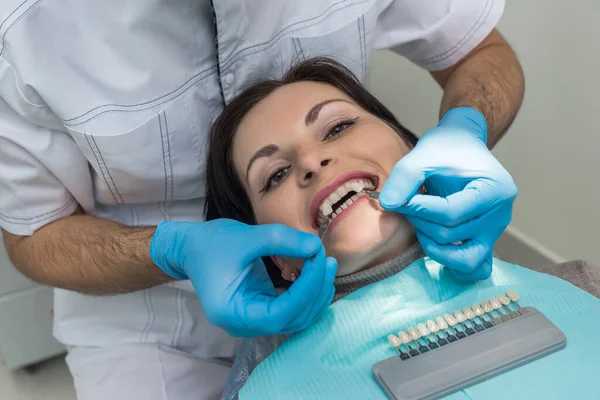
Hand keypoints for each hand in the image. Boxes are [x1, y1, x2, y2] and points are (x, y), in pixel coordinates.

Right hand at [150, 219, 336, 336]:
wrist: (191, 248)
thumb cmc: (211, 244)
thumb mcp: (245, 237)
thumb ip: (280, 240)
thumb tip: (315, 246)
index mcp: (233, 313)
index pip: (280, 314)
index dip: (306, 290)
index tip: (319, 261)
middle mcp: (244, 324)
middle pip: (292, 319)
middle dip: (315, 291)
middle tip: (326, 259)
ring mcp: (253, 319)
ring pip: (296, 318)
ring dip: (314, 293)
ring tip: (324, 264)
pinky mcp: (260, 308)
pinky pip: (291, 309)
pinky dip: (306, 293)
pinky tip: (316, 273)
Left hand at [379, 107, 516, 279]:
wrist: (460, 146)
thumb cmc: (445, 148)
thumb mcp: (423, 155)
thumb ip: (404, 177)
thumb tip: (388, 205)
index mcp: (494, 189)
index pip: (452, 213)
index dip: (421, 211)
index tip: (402, 201)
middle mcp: (501, 214)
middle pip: (454, 235)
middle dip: (422, 224)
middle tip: (409, 206)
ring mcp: (495, 231)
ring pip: (465, 259)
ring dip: (434, 247)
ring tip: (421, 225)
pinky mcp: (486, 240)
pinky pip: (475, 267)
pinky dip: (454, 265)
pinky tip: (435, 248)